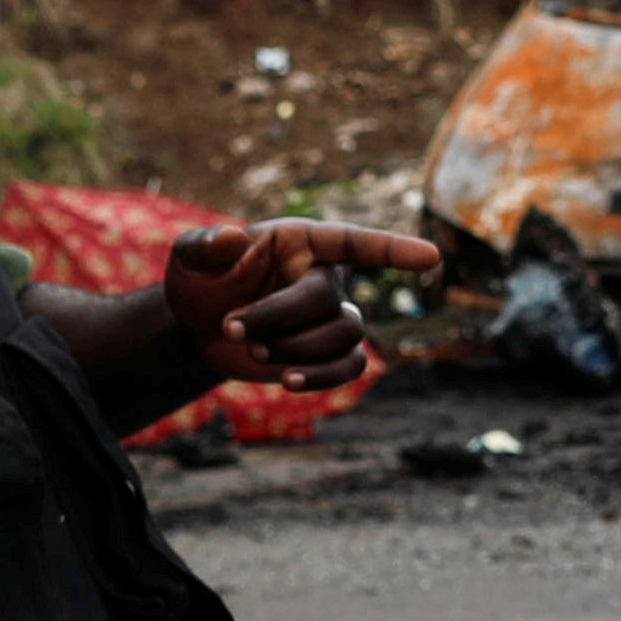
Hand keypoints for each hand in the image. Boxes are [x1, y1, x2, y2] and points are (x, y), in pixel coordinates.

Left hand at [162, 219, 411, 390]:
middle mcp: (325, 275)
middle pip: (328, 298)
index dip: (392, 249)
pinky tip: (290, 382)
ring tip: (253, 351)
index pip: (354, 241)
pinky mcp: (327, 352)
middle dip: (278, 317)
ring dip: (296, 348)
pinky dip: (324, 376)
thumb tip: (230, 238)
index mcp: (301, 242)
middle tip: (231, 328)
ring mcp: (331, 315)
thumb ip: (203, 245)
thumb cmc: (200, 282)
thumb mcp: (189, 258)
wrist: (197, 328)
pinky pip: (351, 366)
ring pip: (344, 334)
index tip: (431, 256)